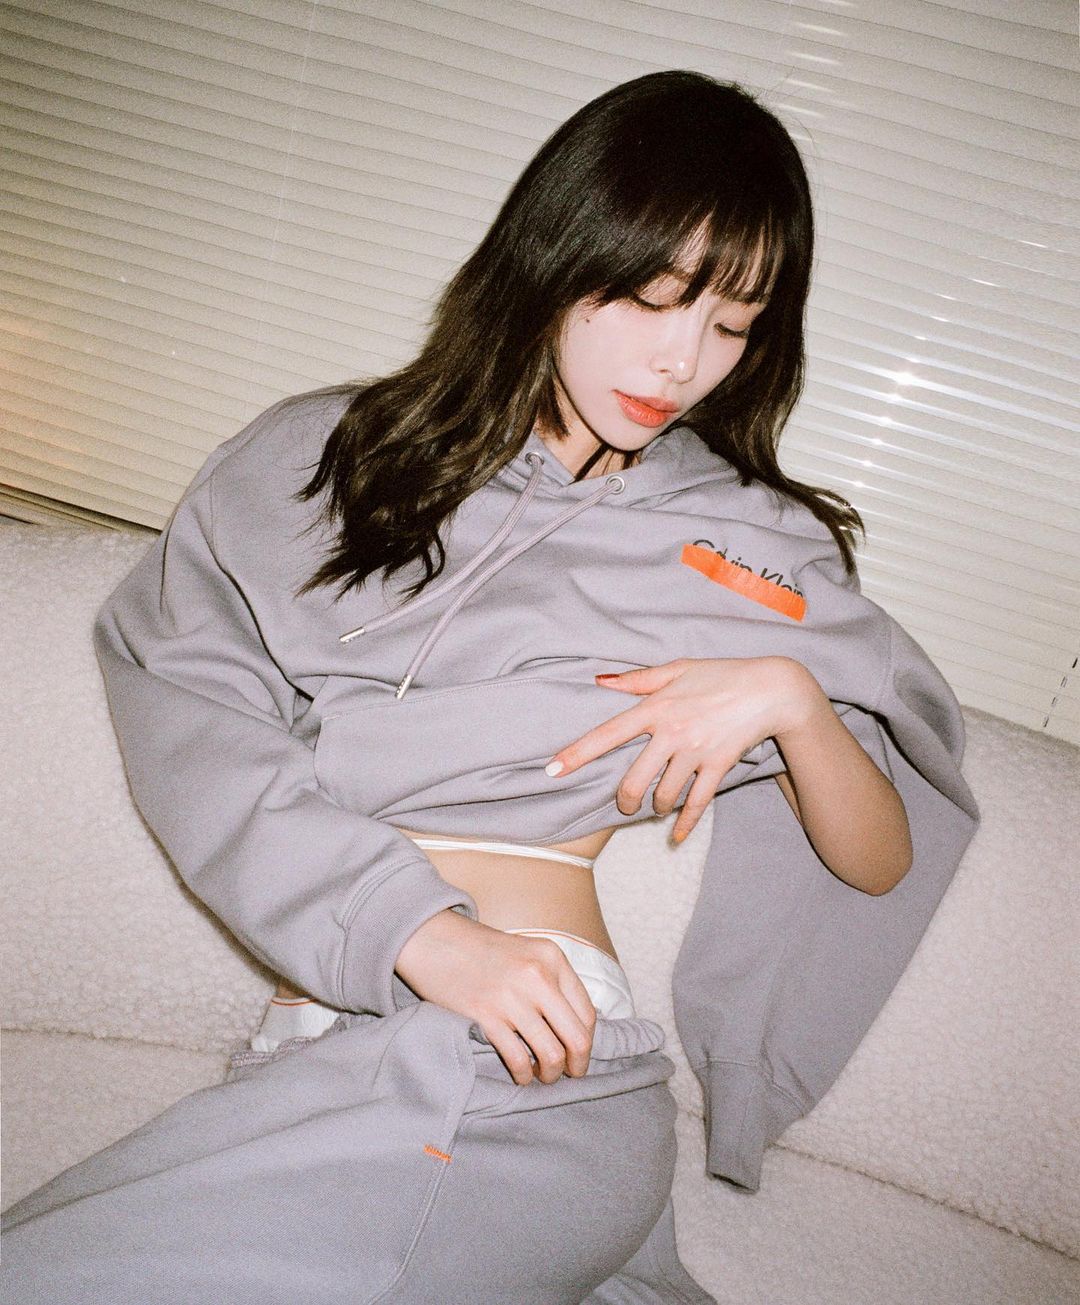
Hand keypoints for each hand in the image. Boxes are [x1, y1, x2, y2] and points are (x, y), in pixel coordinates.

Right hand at [395, 909, 596, 1085]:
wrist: (434, 938)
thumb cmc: (480, 949)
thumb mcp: (526, 952)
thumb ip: (551, 981)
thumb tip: (573, 1025)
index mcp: (552, 958)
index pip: (587, 1013)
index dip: (587, 1041)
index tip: (579, 1054)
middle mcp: (538, 976)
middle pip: (577, 1037)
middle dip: (578, 1064)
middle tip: (570, 1074)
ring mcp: (512, 997)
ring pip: (551, 1054)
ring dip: (550, 1073)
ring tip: (542, 1076)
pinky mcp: (486, 1016)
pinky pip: (518, 1058)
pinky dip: (523, 1074)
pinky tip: (520, 1074)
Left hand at [546, 657, 819, 843]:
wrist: (772, 689)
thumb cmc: (721, 674)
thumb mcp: (677, 669)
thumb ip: (637, 679)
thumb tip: (599, 680)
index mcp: (656, 707)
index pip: (607, 733)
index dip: (577, 753)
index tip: (551, 770)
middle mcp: (671, 732)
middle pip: (634, 779)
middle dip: (624, 799)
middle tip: (624, 804)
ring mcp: (695, 752)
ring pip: (664, 795)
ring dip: (655, 807)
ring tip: (655, 805)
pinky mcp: (718, 766)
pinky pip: (697, 803)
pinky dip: (685, 824)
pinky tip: (675, 836)